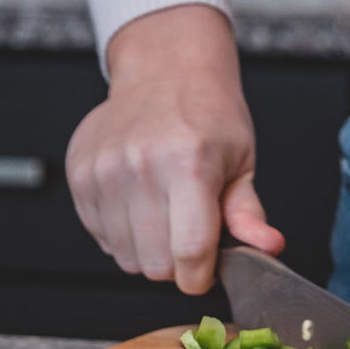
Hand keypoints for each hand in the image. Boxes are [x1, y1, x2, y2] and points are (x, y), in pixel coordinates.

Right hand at [66, 5, 284, 294]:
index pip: (190, 252)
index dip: (200, 277)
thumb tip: (269, 247)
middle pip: (156, 264)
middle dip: (178, 264)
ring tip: (164, 214)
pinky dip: (123, 235)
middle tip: (188, 233)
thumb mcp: (241, 163)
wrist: (165, 72)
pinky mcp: (80, 175)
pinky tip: (140, 206)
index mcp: (188, 165)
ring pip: (127, 258)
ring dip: (149, 251)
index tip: (206, 272)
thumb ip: (248, 214)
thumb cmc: (208, 116)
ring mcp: (105, 171)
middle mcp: (141, 167)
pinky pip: (101, 239)